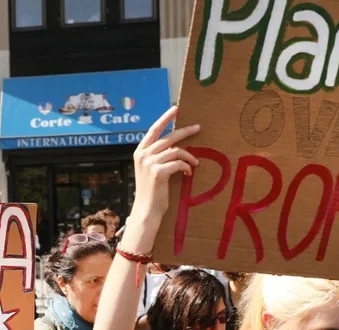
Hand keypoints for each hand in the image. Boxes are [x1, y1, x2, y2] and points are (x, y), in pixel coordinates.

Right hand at [129, 106, 200, 233]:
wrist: (147, 210)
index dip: (165, 118)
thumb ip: (158, 156)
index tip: (176, 109)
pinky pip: (179, 163)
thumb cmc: (152, 191)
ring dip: (189, 157)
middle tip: (198, 127)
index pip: (154, 129)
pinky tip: (188, 174)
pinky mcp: (158, 172)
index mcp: (139, 151)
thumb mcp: (151, 169)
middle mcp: (143, 154)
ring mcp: (149, 163)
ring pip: (176, 150)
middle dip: (185, 131)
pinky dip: (186, 167)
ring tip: (195, 164)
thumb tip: (176, 146)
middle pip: (168, 137)